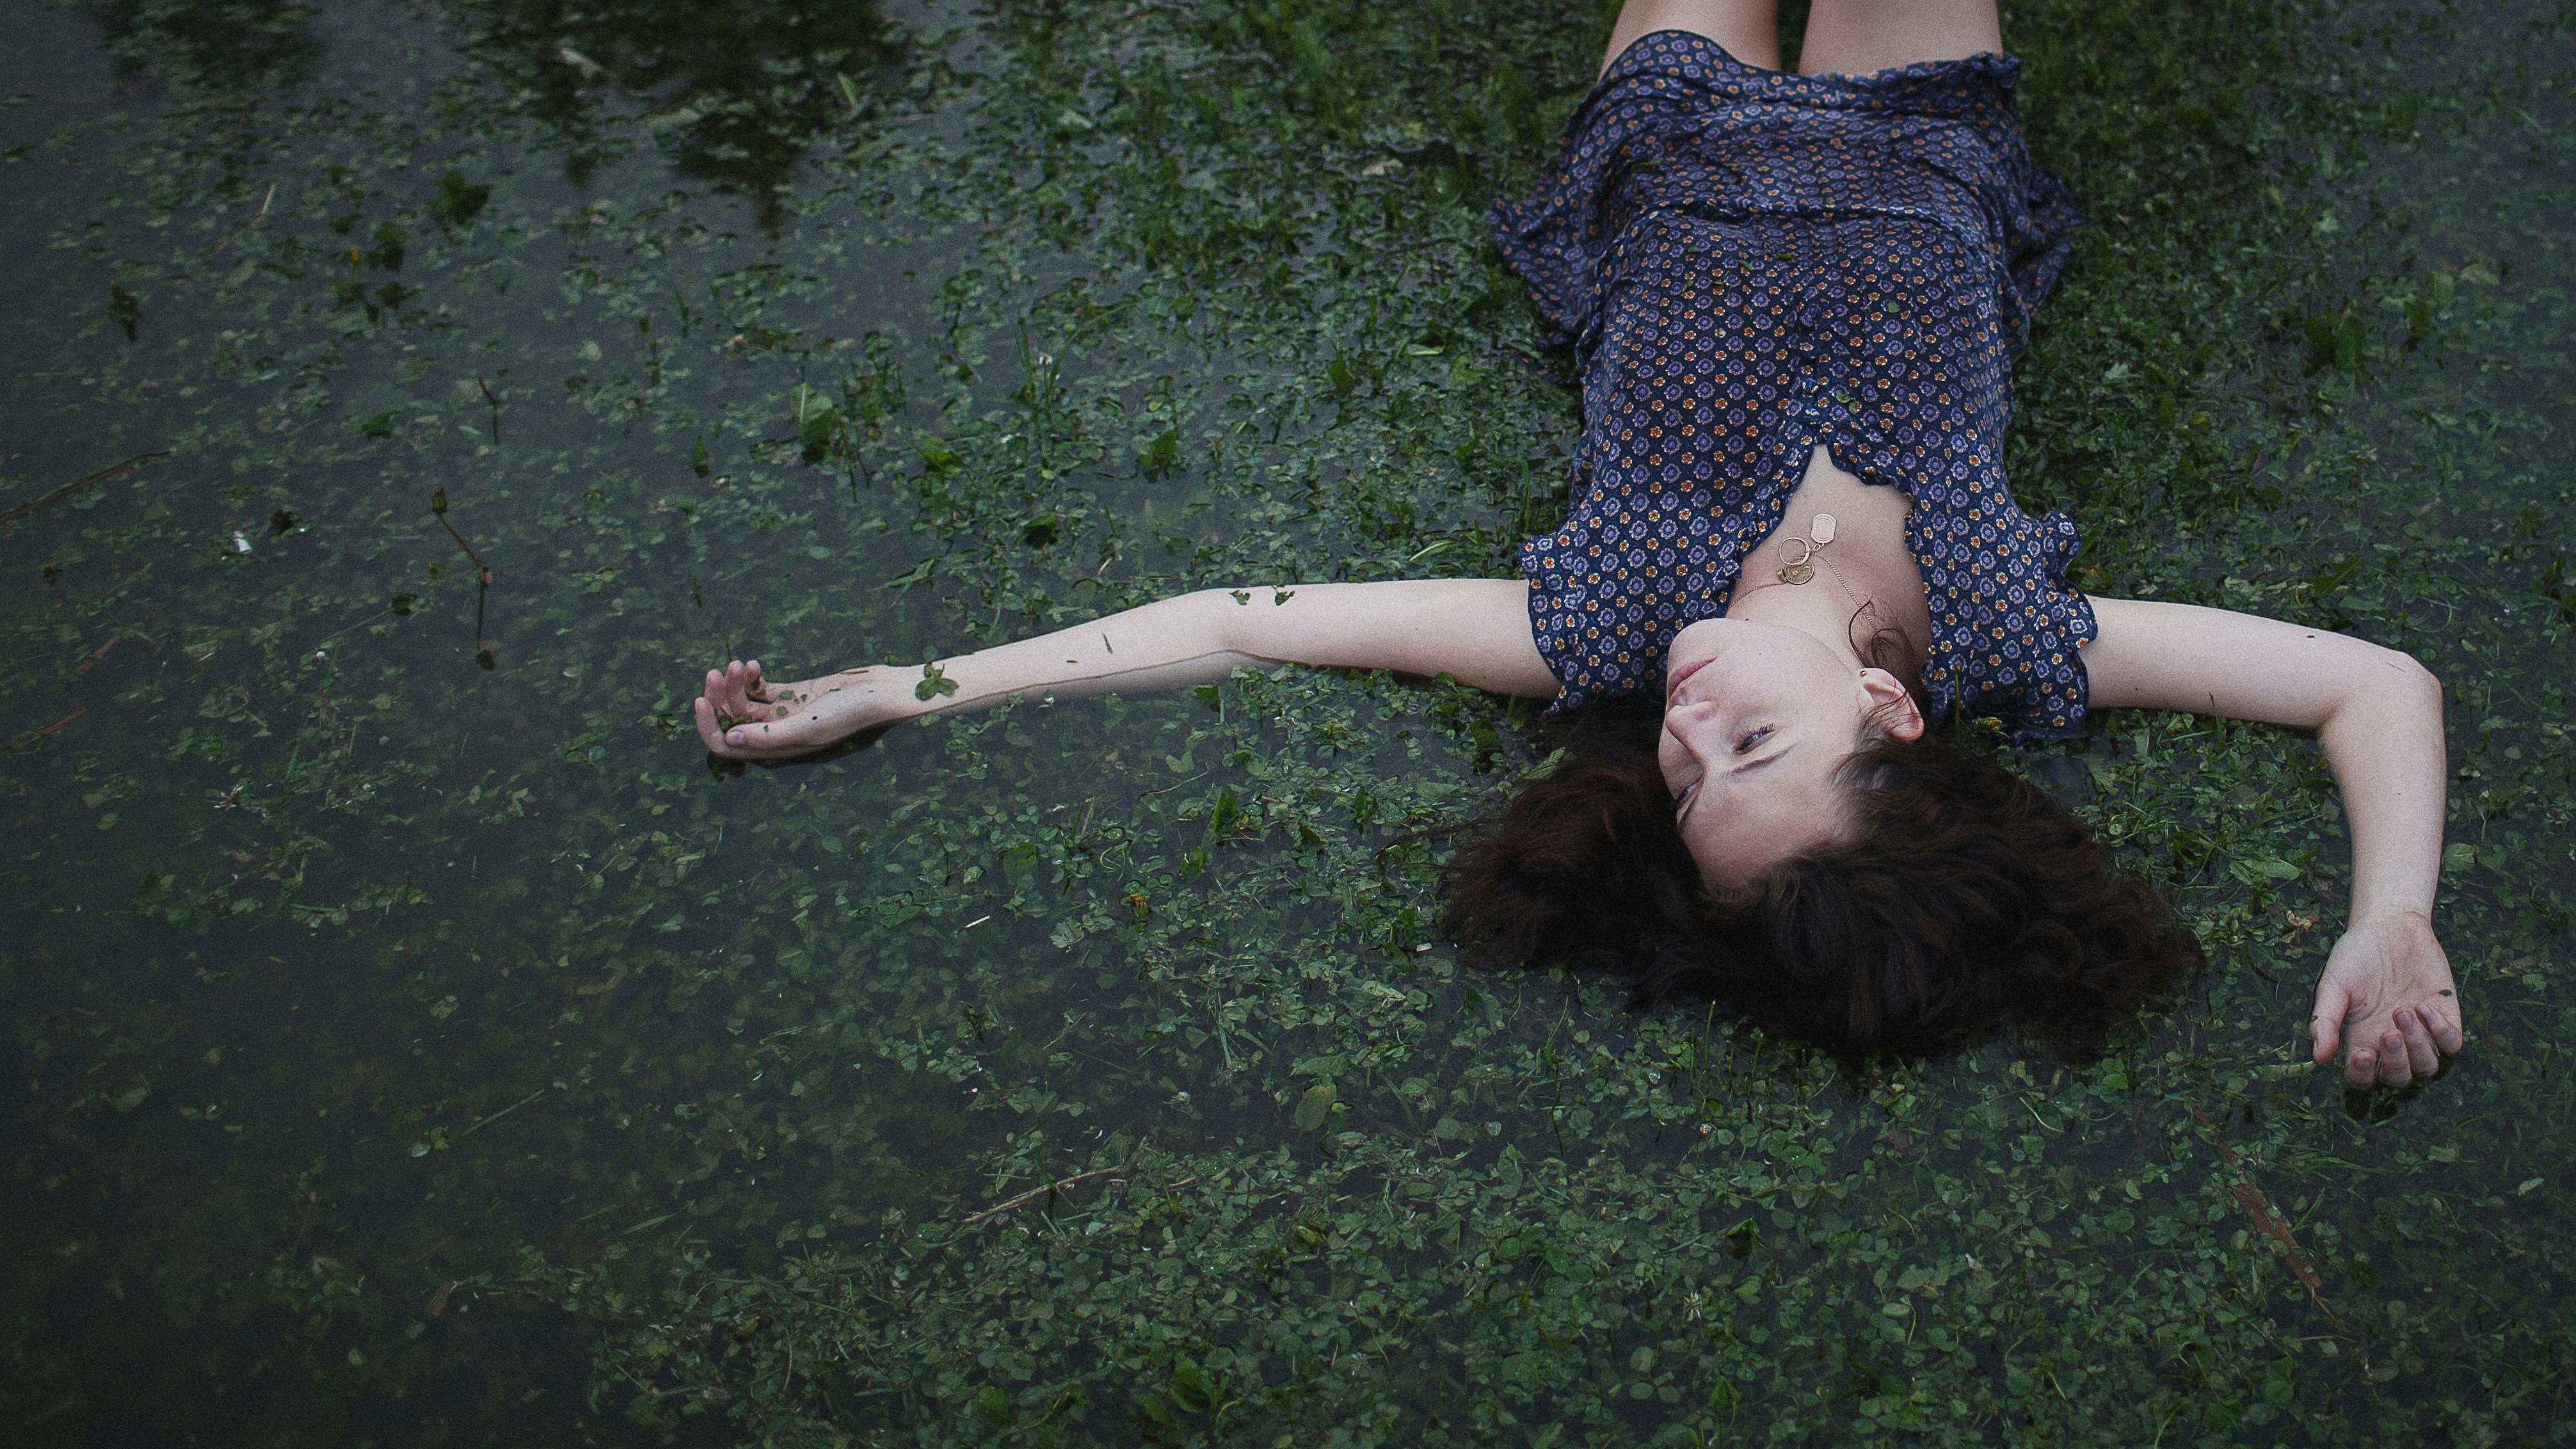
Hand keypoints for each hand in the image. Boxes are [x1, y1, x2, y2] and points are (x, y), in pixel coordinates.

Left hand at [692, 659, 901, 759]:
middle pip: (731, 719)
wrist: (879, 691)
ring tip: (739, 663)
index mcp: (777, 749)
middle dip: (719, 696)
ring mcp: (783, 713)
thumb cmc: (850, 712)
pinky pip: (759, 689)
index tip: (699, 700)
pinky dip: (750, 677)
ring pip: (743, 701)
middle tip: (717, 671)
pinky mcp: (792, 694)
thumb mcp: (808, 725)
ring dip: (734, 681)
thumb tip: (728, 739)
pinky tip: (753, 665)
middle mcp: (776, 734)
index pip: (727, 745)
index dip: (708, 726)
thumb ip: (769, 735)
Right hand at [2309, 909, 2463, 1087]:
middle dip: (2395, 1063)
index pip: (2363, 1077)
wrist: (2390, 926)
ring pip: (2427, 1066)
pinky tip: (2424, 1006)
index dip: (2362, 1076)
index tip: (2360, 1056)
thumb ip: (2326, 1021)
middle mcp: (2392, 1043)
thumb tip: (2319, 1058)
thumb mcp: (2334, 986)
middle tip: (2388, 1033)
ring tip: (2404, 1011)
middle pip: (2399, 1078)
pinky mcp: (2446, 1017)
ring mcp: (2422, 1032)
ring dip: (2417, 1046)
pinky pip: (2452, 1044)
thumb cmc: (2356, 956)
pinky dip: (2441, 1032)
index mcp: (2361, 1039)